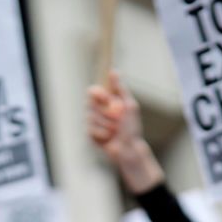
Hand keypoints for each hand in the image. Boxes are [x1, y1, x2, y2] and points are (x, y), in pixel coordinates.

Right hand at [86, 71, 162, 192]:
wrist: (129, 150)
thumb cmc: (132, 128)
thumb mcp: (129, 106)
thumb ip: (120, 89)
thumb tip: (113, 71)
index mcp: (108, 103)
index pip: (94, 92)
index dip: (97, 94)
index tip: (104, 97)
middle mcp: (99, 111)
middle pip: (89, 104)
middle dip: (104, 112)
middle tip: (116, 119)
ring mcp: (94, 124)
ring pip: (90, 118)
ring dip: (105, 125)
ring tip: (115, 131)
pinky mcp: (91, 135)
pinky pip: (90, 130)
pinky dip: (101, 134)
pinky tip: (109, 139)